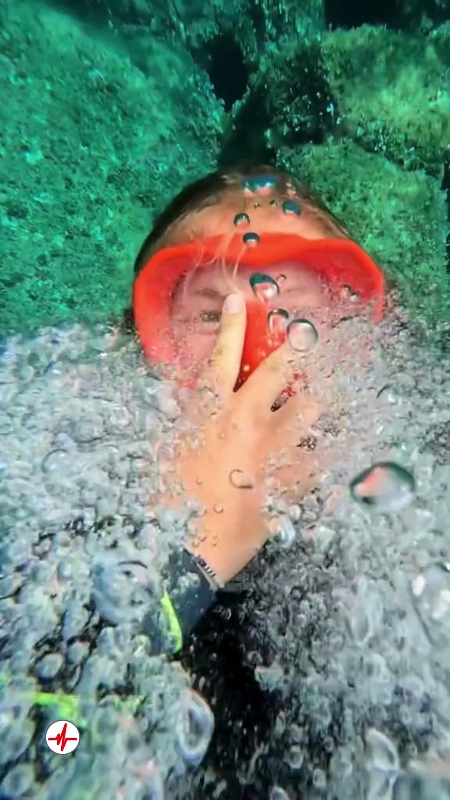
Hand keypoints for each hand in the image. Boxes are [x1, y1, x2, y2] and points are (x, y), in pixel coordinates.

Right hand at [163, 293, 321, 584]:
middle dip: (295, 350)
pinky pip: (321, 461)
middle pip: (281, 371)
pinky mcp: (293, 483)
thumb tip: (185, 404)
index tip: (239, 301)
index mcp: (210, 413)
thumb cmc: (167, 501)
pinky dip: (325, 456)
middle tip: (304, 340)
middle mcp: (247, 422)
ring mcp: (275, 451)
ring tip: (313, 404)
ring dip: (312, 404)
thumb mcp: (165, 452)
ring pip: (311, 410)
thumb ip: (182, 423)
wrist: (185, 547)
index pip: (221, 357)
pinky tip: (334, 454)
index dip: (231, 325)